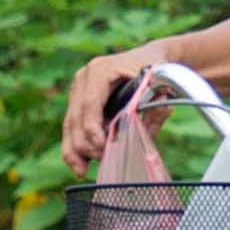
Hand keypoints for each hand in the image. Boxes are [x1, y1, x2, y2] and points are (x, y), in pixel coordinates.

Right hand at [61, 44, 164, 175]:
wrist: (152, 59)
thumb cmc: (156, 71)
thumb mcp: (160, 87)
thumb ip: (155, 108)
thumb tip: (144, 129)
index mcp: (100, 71)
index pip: (89, 104)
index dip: (92, 129)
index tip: (102, 147)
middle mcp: (83, 78)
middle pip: (76, 117)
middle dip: (86, 143)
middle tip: (103, 159)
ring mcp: (78, 90)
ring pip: (70, 125)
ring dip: (74, 150)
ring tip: (82, 171)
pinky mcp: (78, 102)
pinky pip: (72, 127)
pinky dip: (74, 147)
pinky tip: (78, 166)